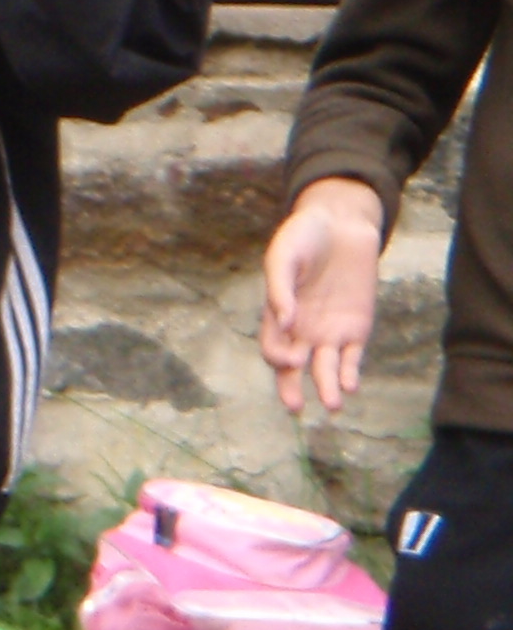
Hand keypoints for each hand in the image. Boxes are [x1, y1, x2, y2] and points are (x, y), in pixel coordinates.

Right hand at [262, 177, 384, 414]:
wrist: (341, 223)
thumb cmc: (304, 236)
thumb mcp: (285, 256)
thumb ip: (281, 288)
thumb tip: (284, 322)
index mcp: (278, 314)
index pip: (273, 347)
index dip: (278, 357)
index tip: (292, 357)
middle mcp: (302, 329)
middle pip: (293, 369)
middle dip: (292, 388)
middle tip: (296, 406)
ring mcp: (330, 331)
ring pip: (325, 369)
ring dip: (327, 389)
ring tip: (333, 404)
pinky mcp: (357, 328)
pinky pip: (352, 358)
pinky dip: (350, 373)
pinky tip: (350, 386)